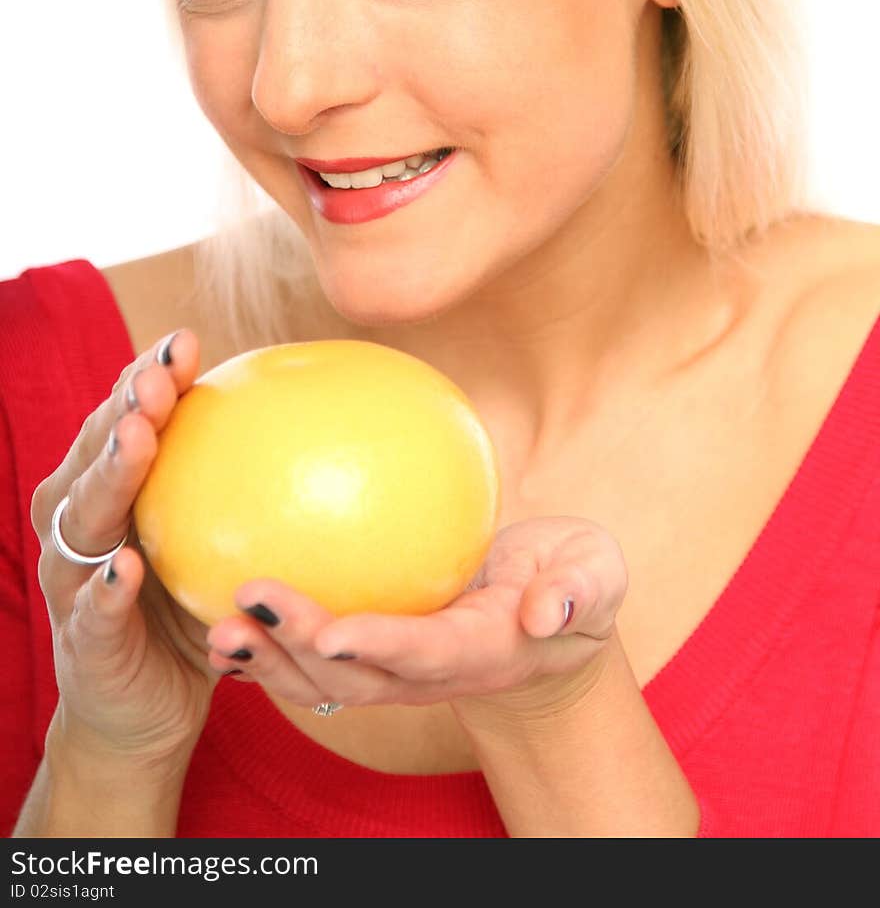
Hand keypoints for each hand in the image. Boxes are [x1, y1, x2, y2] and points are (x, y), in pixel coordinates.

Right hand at [30, 328, 217, 773]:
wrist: (143, 713)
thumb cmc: (189, 613)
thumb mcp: (223, 547)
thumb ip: (253, 492)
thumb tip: (335, 427)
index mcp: (113, 494)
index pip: (127, 421)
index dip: (148, 378)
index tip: (185, 341)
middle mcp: (82, 527)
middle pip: (97, 453)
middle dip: (124, 409)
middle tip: (158, 377)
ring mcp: (73, 583)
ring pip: (82, 518)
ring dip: (109, 475)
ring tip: (138, 438)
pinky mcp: (83, 642)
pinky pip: (93, 612)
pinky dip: (106, 589)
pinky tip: (128, 568)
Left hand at [203, 517, 628, 715]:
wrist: (550, 620)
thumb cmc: (575, 582)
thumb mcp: (597, 574)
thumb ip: (580, 589)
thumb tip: (547, 608)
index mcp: (482, 649)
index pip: (425, 652)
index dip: (379, 646)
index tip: (330, 631)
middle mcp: (431, 670)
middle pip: (357, 676)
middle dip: (300, 649)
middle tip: (248, 603)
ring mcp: (400, 669)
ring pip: (326, 679)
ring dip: (271, 660)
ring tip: (218, 627)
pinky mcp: (379, 653)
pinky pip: (319, 658)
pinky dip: (273, 649)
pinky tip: (227, 620)